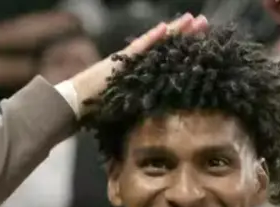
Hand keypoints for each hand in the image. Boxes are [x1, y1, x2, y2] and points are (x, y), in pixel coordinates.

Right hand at [70, 13, 209, 106]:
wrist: (75, 105)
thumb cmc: (98, 110)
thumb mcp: (129, 107)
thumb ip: (145, 104)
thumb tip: (167, 114)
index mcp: (142, 72)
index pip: (166, 55)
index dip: (183, 46)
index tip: (201, 37)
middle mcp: (137, 63)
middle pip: (165, 44)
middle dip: (185, 33)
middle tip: (204, 22)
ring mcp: (129, 61)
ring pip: (157, 43)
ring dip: (174, 31)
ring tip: (192, 20)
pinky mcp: (120, 62)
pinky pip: (139, 49)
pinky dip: (152, 38)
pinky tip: (165, 28)